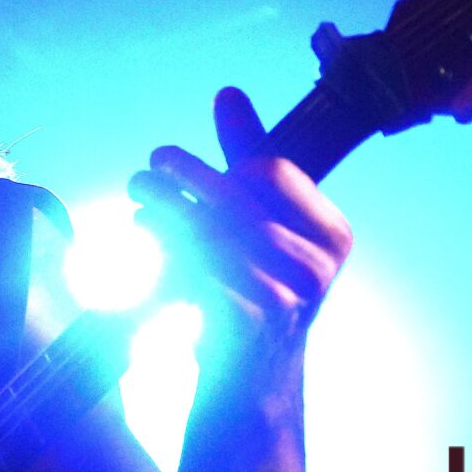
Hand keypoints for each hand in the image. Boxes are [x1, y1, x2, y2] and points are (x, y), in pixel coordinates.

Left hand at [128, 87, 353, 351]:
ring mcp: (287, 297)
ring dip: (165, 209)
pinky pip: (197, 272)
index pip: (272, 170)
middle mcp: (319, 264)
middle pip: (236, 198)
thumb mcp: (263, 221)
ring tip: (138, 196)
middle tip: (146, 170)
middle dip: (183, 177)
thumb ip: (247, 158)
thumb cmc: (256, 285)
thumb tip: (228, 94)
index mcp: (333, 232)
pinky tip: (146, 236)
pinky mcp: (250, 325)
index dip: (219, 158)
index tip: (172, 159)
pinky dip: (166, 251)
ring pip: (210, 233)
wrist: (255, 378)